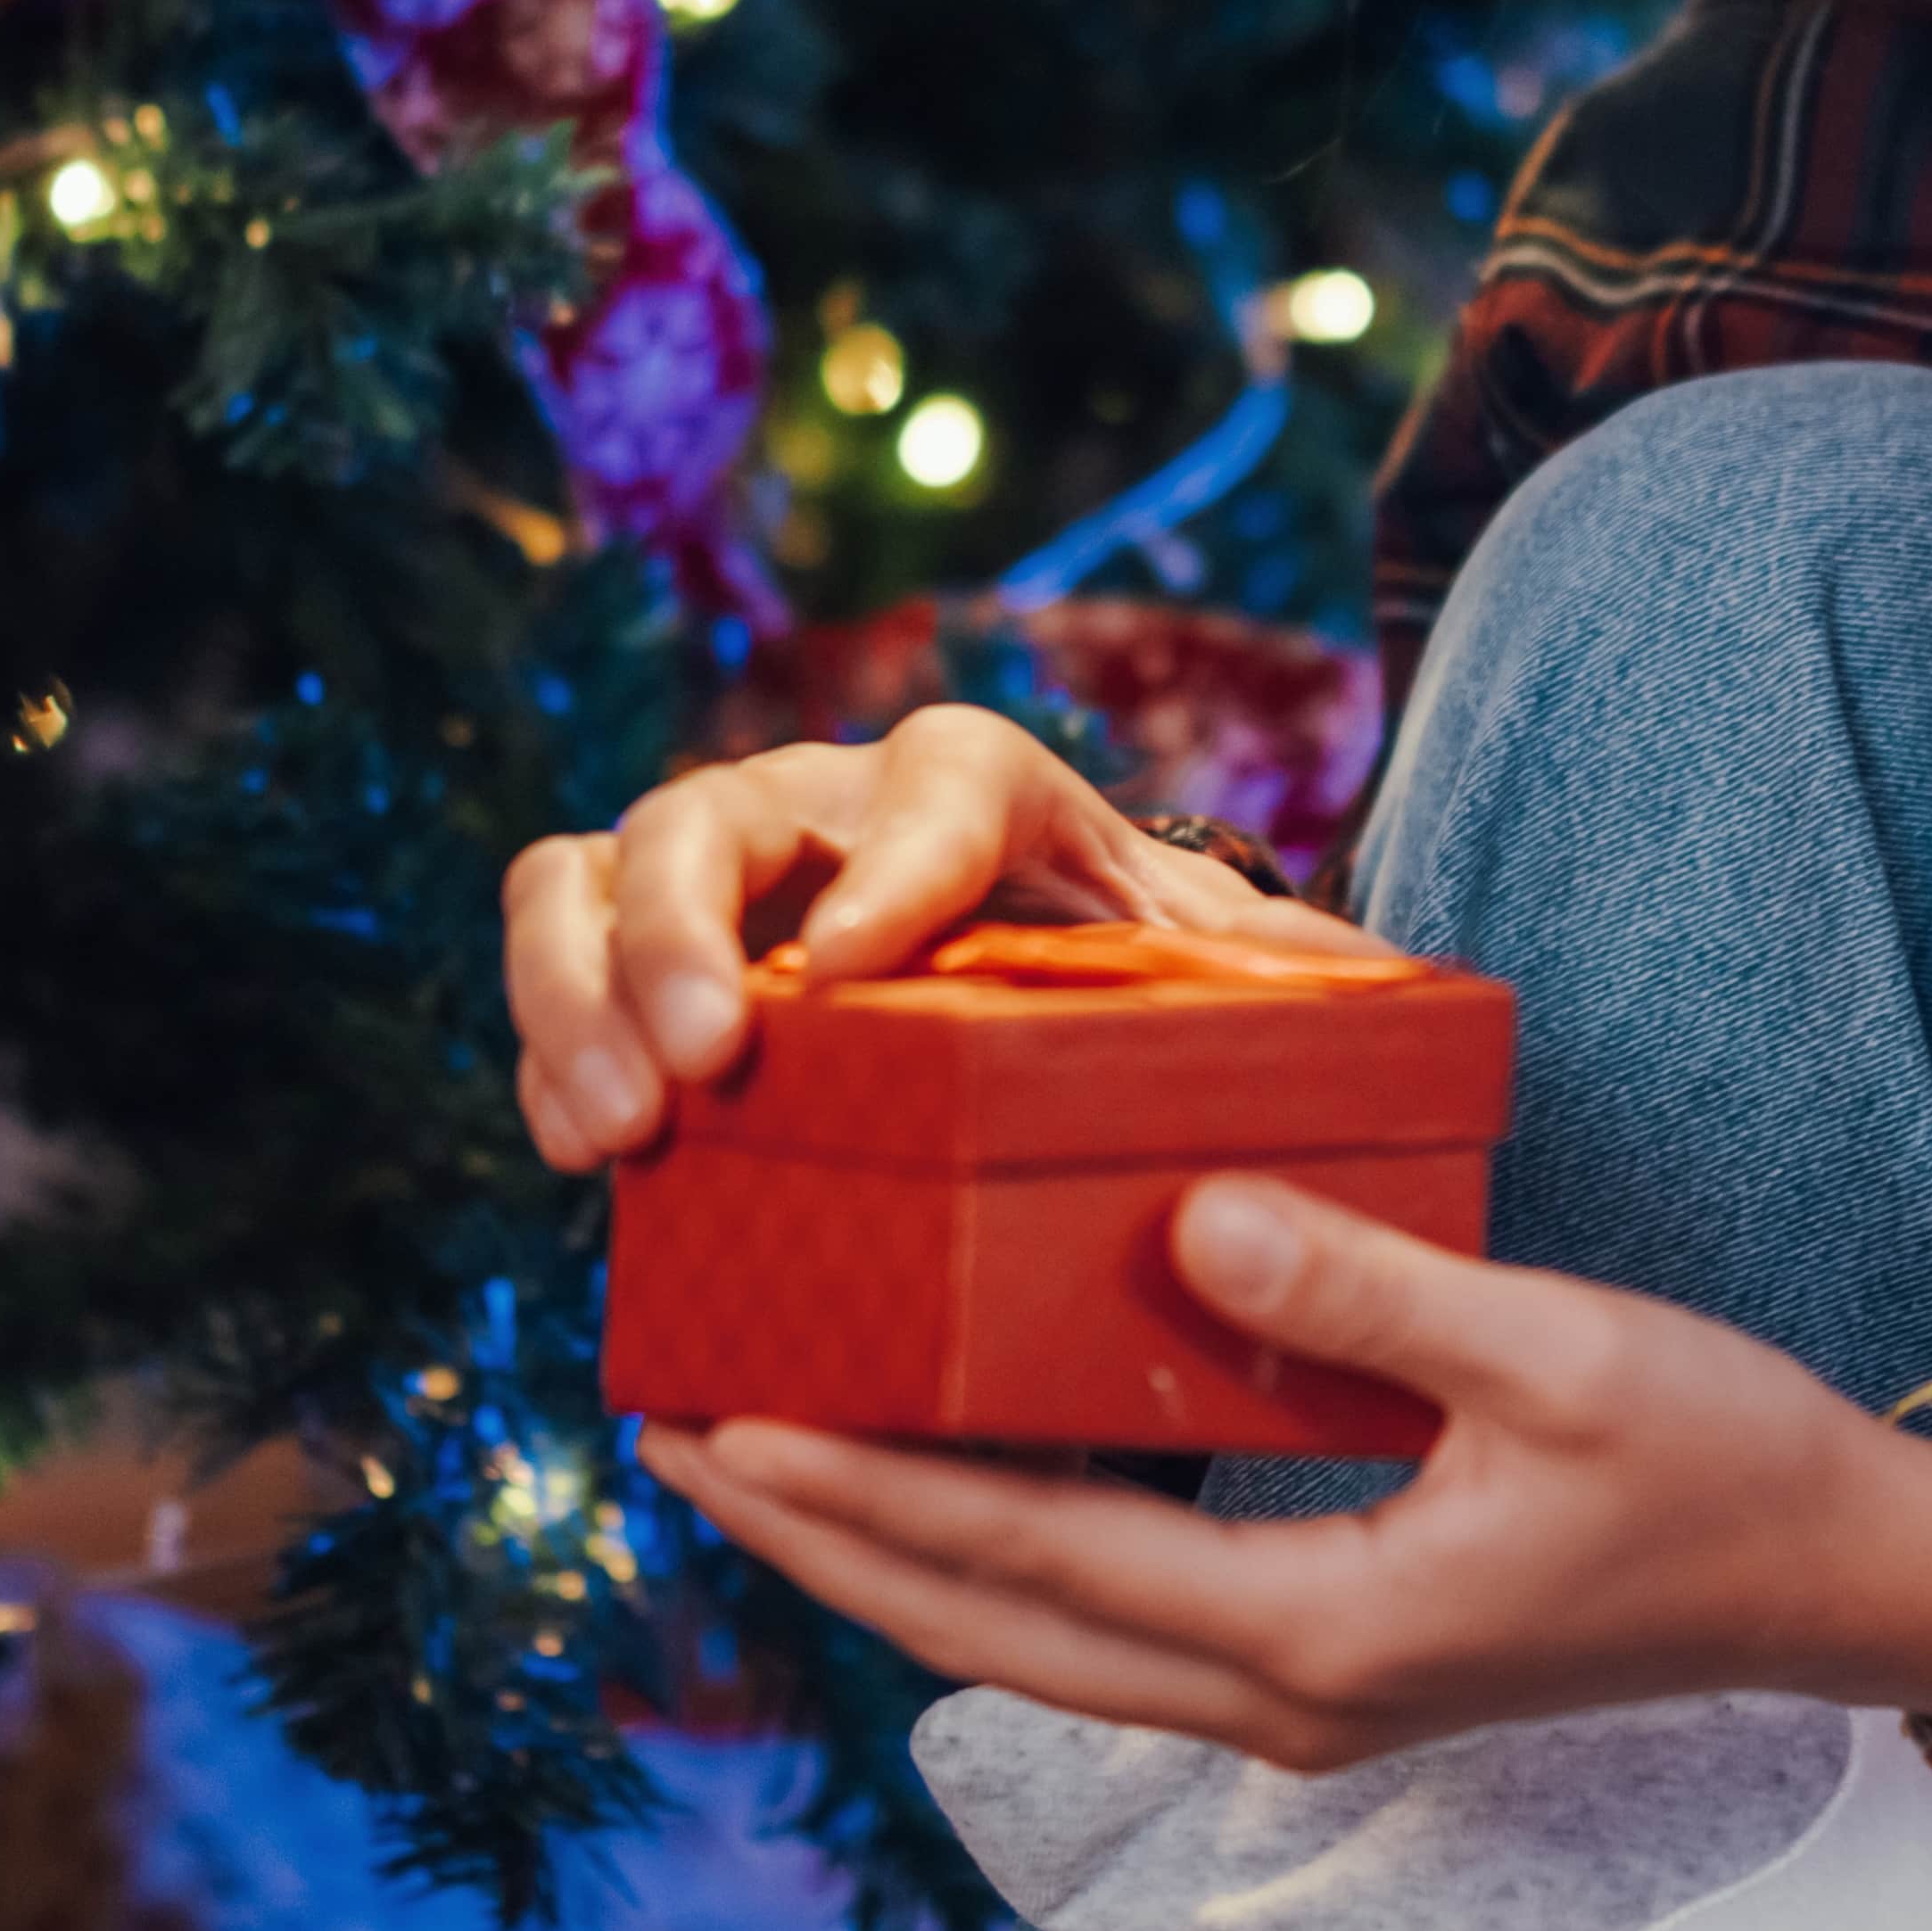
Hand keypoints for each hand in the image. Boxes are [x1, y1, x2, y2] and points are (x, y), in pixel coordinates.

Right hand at [500, 703, 1387, 1171]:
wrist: (1054, 1032)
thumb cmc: (1147, 1017)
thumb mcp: (1233, 1001)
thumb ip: (1288, 1008)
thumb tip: (1381, 1056)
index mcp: (1000, 800)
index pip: (947, 777)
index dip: (900, 859)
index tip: (858, 968)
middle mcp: (838, 811)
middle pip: (724, 805)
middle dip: (688, 926)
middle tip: (706, 1064)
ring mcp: (726, 882)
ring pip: (601, 862)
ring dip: (585, 985)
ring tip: (621, 1128)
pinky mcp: (644, 965)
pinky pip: (559, 965)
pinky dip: (550, 1049)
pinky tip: (590, 1154)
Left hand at [639, 1175, 1931, 1771]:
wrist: (1844, 1584)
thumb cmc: (1721, 1456)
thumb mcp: (1554, 1348)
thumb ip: (1361, 1290)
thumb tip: (1182, 1217)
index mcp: (1320, 1634)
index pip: (1031, 1559)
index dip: (864, 1491)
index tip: (724, 1418)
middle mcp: (1282, 1701)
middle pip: (987, 1633)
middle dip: (822, 1541)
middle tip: (671, 1437)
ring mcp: (1301, 1703)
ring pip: (1034, 1646)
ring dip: (890, 1559)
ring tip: (760, 1461)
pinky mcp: (1327, 1670)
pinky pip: (1107, 1625)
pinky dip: (997, 1558)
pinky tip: (939, 1478)